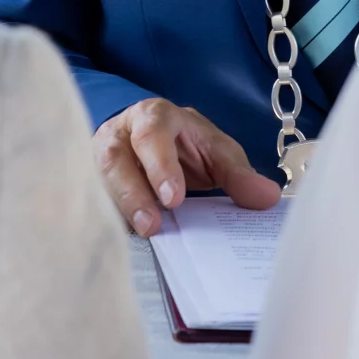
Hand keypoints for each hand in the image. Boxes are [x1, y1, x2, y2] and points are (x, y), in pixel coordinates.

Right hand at [93, 98, 281, 237]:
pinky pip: (91, 202)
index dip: (160, 164)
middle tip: (152, 226)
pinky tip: (120, 241)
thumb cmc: (185, 145)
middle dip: (131, 193)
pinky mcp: (90, 183)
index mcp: (154, 117)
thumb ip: (238, 174)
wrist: (152, 139)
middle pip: (115, 158)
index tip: (174, 198)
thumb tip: (268, 198)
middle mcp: (120, 133)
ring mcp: (98, 158)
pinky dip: (105, 221)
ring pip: (97, 181)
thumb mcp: (216, 152)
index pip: (151, 133)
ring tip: (141, 235)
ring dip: (118, 210)